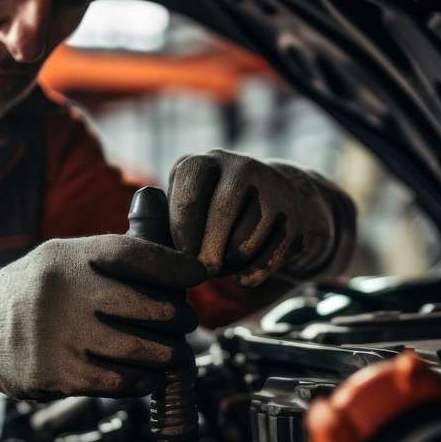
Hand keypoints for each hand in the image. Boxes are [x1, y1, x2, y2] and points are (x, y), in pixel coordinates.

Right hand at [0, 235, 204, 399]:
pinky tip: (149, 377)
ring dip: (167, 354)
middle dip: (178, 316)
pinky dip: (141, 381)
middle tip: (188, 321)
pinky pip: (115, 381)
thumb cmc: (38, 293)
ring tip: (176, 354)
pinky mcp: (54, 373)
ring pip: (137, 348)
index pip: (133, 254)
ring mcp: (58, 335)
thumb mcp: (61, 258)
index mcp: (69, 257)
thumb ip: (109, 258)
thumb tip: (174, 262)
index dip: (173, 265)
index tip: (199, 274)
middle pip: (146, 305)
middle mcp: (64, 292)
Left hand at [168, 149, 354, 285]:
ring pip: (249, 234)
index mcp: (205, 163)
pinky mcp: (295, 217)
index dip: (183, 226)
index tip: (181, 254)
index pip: (190, 187)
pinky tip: (243, 278)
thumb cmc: (209, 217)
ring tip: (223, 268)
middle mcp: (241, 167)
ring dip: (232, 262)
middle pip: (224, 209)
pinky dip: (255, 272)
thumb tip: (145, 243)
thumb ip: (158, 225)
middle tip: (202, 272)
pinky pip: (274, 252)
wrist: (272, 205)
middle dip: (209, 248)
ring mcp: (273, 189)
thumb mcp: (182, 211)